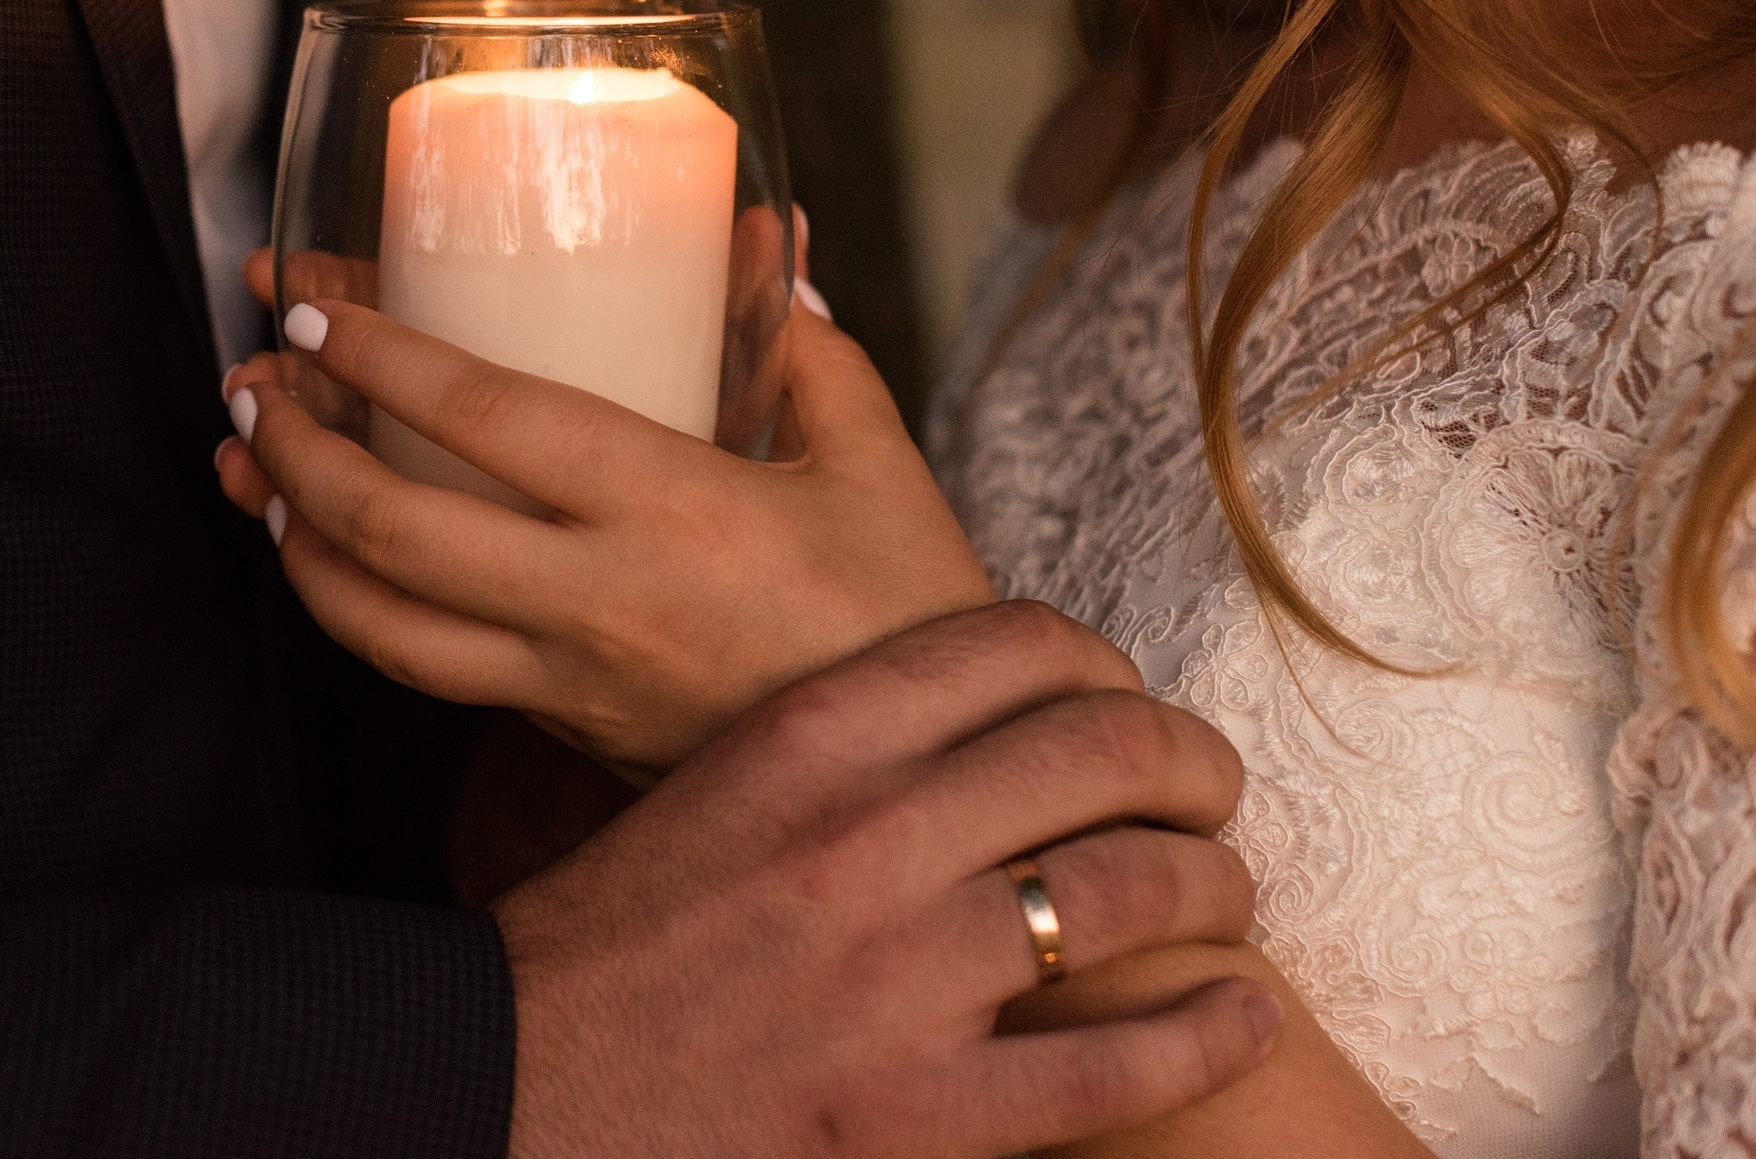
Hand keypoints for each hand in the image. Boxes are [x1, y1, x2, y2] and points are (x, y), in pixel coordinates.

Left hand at [216, 291, 993, 774]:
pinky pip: (434, 674)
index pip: (488, 420)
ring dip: (295, 547)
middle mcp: (600, 603)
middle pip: (394, 531)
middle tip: (252, 384)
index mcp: (673, 511)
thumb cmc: (907, 609)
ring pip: (385, 629)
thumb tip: (761, 237)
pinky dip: (363, 611)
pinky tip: (337, 562)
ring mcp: (571, 684)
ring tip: (252, 475)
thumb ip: (802, 344)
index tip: (314, 305)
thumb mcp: (875, 460)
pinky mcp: (566, 733)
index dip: (384, 358)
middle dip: (296, 450)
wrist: (924, 780)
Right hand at [495, 602, 1280, 1157]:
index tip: (1122, 690)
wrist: (515, 1088)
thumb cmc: (607, 942)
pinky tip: (1241, 1016)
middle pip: (1103, 750)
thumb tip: (963, 711)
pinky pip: (1116, 1066)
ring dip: (1211, 886)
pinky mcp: (921, 1116)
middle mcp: (866, 839)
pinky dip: (1206, 1035)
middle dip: (1190, 761)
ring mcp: (901, 979)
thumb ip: (833, 741)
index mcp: (807, 739)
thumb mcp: (705, 787)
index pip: (1014, 643)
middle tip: (1211, 786)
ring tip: (1225, 894)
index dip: (1102, 659)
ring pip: (1129, 893)